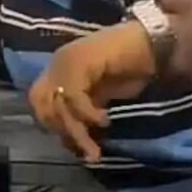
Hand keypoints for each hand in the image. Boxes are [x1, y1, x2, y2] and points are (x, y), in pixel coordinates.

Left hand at [29, 21, 155, 160]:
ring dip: (76, 131)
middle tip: (83, 148)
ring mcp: (67, 60)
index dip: (53, 126)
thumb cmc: (131, 67)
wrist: (152, 42)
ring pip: (57, 104)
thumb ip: (84, 111)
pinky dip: (88, 113)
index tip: (75, 146)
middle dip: (61, 130)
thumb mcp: (101, 96)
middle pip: (41, 105)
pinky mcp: (80, 60)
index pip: (38, 103)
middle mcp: (57, 64)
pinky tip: (105, 120)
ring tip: (94, 149)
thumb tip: (73, 139)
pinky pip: (74, 95)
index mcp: (58, 71)